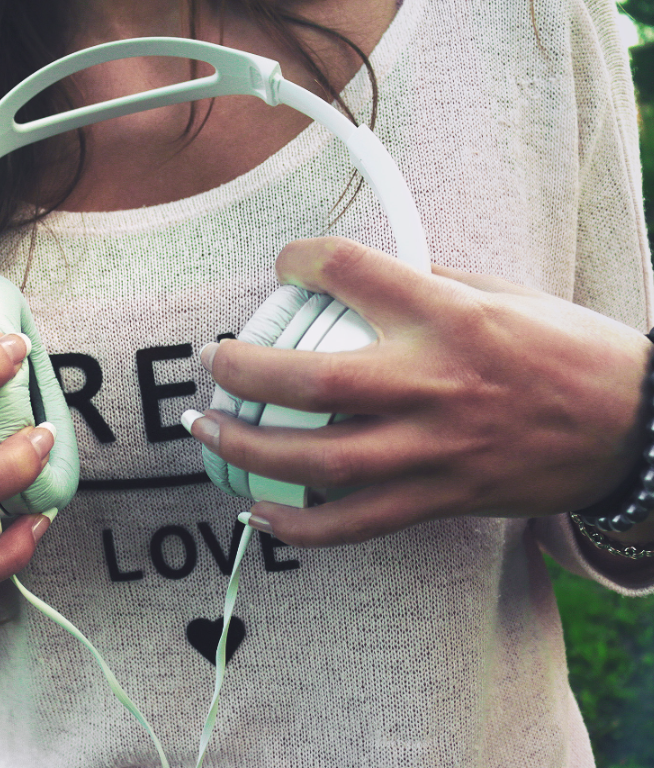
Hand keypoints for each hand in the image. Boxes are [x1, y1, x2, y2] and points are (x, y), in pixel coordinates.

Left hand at [187, 237, 652, 546]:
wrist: (634, 426)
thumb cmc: (565, 350)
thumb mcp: (501, 295)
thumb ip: (425, 287)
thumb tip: (357, 283)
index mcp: (449, 315)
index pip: (350, 271)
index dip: (300, 259)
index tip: (285, 265)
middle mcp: (434, 382)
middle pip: (311, 379)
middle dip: (242, 369)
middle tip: (212, 361)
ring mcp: (435, 449)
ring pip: (319, 460)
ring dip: (247, 449)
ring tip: (206, 432)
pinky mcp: (442, 498)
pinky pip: (355, 523)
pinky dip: (299, 525)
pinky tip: (258, 514)